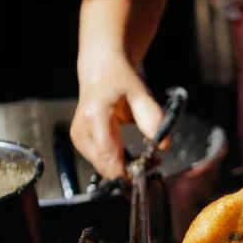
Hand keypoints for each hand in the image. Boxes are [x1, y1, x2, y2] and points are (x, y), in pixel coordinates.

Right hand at [70, 53, 162, 178]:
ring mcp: (79, 138)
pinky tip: (134, 157)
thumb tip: (163, 146)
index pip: (109, 156)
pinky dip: (118, 163)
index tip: (150, 172)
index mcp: (95, 116)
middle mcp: (82, 130)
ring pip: (103, 168)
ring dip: (125, 169)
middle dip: (130, 172)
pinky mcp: (81, 142)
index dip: (129, 171)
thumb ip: (152, 118)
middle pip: (105, 167)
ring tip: (148, 159)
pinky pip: (101, 162)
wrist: (101, 70)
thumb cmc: (120, 79)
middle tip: (154, 163)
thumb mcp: (141, 93)